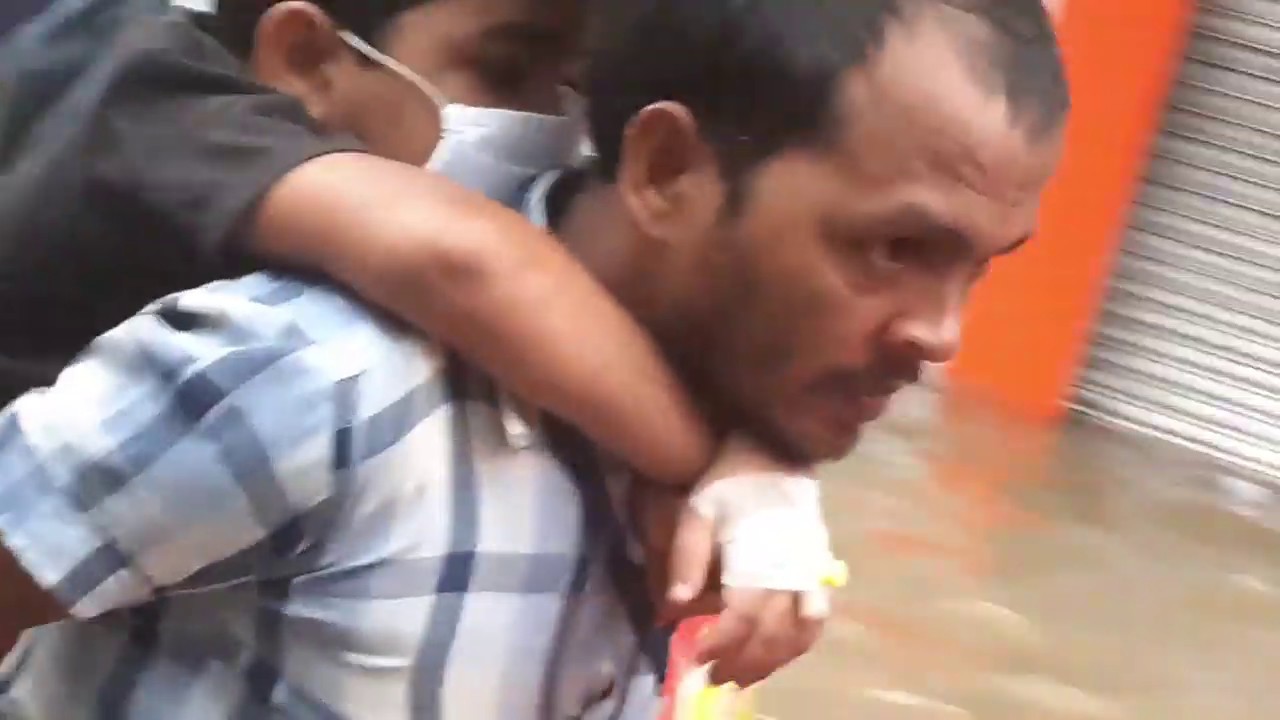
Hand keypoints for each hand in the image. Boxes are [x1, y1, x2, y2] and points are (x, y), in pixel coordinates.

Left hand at [631, 483, 825, 687]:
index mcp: (759, 561)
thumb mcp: (699, 510)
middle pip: (771, 635)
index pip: (743, 619)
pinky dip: (799, 643)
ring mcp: (809, 573)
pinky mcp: (819, 569)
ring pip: (798, 634)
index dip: (721, 645)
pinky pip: (817, 617)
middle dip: (742, 662)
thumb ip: (687, 557)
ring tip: (743, 675)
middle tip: (715, 676)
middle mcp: (790, 574)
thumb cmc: (732, 480)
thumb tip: (674, 604)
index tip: (697, 656)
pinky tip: (779, 652)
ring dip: (772, 661)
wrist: (775, 451)